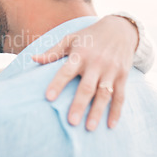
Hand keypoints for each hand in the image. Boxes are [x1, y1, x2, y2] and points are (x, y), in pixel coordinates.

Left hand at [32, 15, 138, 130]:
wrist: (120, 29)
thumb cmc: (89, 36)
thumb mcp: (70, 39)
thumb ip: (52, 52)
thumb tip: (33, 59)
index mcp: (80, 54)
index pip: (66, 71)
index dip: (57, 84)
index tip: (48, 98)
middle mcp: (96, 63)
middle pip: (87, 87)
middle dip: (79, 104)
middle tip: (71, 121)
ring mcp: (111, 70)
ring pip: (104, 94)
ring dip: (97, 112)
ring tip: (89, 128)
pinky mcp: (123, 76)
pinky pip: (120, 96)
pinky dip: (116, 111)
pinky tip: (110, 125)